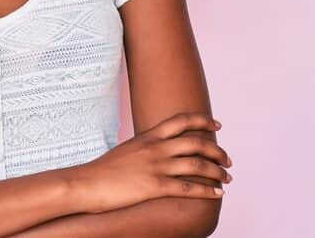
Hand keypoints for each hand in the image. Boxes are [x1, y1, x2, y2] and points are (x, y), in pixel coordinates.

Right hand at [70, 112, 231, 213]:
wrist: (86, 183)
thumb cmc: (103, 170)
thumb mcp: (127, 150)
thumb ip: (145, 148)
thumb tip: (156, 150)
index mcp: (148, 136)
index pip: (181, 121)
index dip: (202, 120)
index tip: (217, 124)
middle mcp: (155, 148)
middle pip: (196, 143)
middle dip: (217, 151)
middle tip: (228, 160)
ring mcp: (156, 166)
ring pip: (197, 165)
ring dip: (217, 172)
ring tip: (227, 178)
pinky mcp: (154, 186)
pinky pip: (188, 188)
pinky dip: (207, 190)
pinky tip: (217, 194)